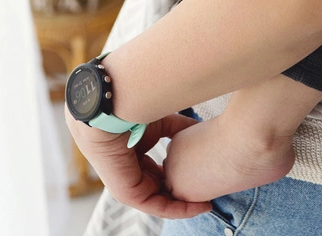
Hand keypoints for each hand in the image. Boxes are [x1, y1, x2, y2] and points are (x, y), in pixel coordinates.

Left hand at [65, 108, 211, 217]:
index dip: (183, 177)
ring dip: (185, 205)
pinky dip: (178, 209)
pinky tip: (196, 206)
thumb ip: (181, 129)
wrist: (112, 112)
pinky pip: (158, 206)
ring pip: (163, 202)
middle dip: (186, 195)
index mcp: (138, 159)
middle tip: (209, 194)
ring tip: (206, 203)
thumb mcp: (163, 123)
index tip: (203, 174)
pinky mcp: (129, 194)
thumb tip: (199, 131)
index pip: (162, 175)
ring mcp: (130, 186)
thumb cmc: (133, 112)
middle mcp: (133, 175)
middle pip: (164, 191)